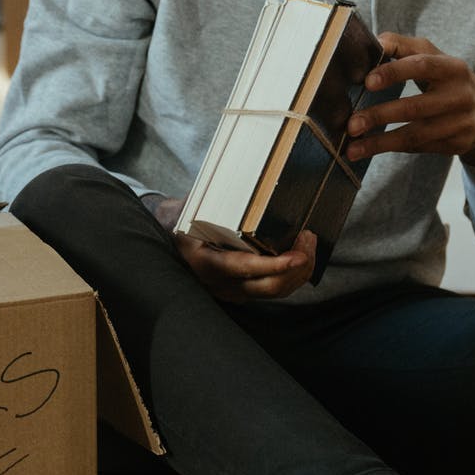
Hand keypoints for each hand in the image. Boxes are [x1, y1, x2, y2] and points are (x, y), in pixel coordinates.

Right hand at [146, 195, 315, 301]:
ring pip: (275, 291)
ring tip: (308, 243)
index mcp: (205, 263)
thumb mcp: (194, 208)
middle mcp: (219, 283)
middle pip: (269, 286)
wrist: (166, 236)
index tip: (297, 256)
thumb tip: (249, 182)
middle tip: (308, 239)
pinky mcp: (241, 291)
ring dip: (299, 270)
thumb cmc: (183, 217)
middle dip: (298, 265)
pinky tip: (301, 256)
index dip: (275, 266)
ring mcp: (231, 291)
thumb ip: (220, 206)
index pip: (246, 269)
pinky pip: (273, 289)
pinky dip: (292, 274)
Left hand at [344, 34, 474, 166]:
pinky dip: (390, 149)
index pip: (422, 66)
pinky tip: (368, 150)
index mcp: (453, 68)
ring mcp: (461, 123)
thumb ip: (402, 46)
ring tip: (352, 146)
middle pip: (415, 107)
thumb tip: (374, 44)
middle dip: (380, 115)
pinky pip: (419, 148)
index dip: (394, 72)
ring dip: (380, 142)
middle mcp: (460, 96)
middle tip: (352, 123)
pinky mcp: (457, 145)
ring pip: (415, 135)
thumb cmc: (448, 79)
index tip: (367, 82)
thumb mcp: (433, 57)